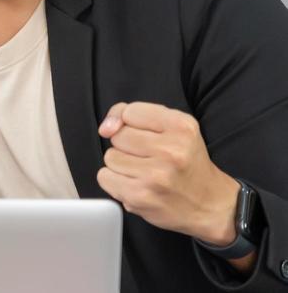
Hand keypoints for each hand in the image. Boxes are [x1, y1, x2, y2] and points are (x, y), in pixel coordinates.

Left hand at [97, 101, 241, 247]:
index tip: (146, 135)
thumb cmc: (187, 163)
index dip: (131, 124)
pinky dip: (115, 182)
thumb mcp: (174, 126)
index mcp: (181, 127)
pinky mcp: (140, 197)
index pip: (129, 112)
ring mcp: (155, 176)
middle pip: (118, 136)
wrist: (211, 205)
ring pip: (110, 157)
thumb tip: (105, 128)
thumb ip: (134, 114)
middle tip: (150, 157)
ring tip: (145, 172)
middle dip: (128, 146)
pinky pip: (104, 177)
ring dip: (122, 165)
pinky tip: (137, 185)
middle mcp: (171, 151)